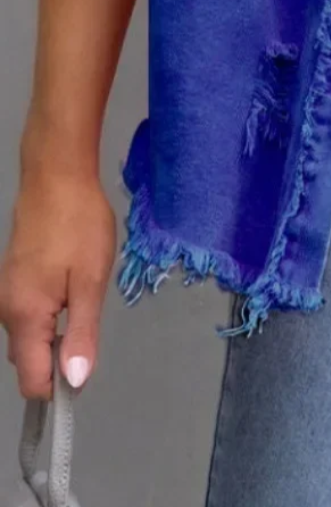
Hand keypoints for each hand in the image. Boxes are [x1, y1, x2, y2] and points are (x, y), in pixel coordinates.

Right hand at [0, 171, 116, 398]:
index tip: (86, 367)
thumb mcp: (90, 281)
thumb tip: (74, 382)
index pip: (32, 381)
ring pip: (29, 336)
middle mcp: (6, 311)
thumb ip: (82, 333)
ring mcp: (6, 293)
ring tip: (83, 299)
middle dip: (59, 358)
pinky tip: (71, 287)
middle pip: (29, 360)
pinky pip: (28, 314)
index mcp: (24, 317)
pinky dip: (49, 315)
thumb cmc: (79, 225)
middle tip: (90, 323)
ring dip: (56, 333)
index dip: (60, 387)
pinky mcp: (12, 278)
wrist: (57, 176)